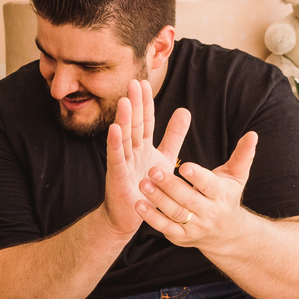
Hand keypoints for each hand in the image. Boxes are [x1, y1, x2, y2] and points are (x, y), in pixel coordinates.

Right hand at [103, 79, 189, 239]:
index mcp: (143, 146)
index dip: (146, 102)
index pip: (146, 120)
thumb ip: (173, 135)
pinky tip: (114, 129)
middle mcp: (131, 151)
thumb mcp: (165, 158)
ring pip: (124, 138)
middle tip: (135, 82)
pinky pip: (116, 158)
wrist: (131, 215)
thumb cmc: (147, 187)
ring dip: (124, 120)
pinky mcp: (117, 177)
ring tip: (125, 101)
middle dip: (135, 104)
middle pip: (135, 124)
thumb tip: (184, 110)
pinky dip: (114, 144)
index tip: (145, 82)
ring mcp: (123, 163)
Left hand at [136, 130, 257, 246]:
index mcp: (220, 195)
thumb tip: (252, 134)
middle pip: (187, 199)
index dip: (197, 176)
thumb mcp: (236, 177)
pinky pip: (165, 228)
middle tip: (153, 170)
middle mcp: (208, 212)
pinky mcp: (181, 237)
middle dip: (170, 185)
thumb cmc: (227, 197)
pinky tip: (138, 204)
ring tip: (142, 184)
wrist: (227, 234)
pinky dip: (151, 218)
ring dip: (157, 199)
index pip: (209, 185)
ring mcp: (194, 226)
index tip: (184, 165)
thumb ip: (242, 156)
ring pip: (174, 213)